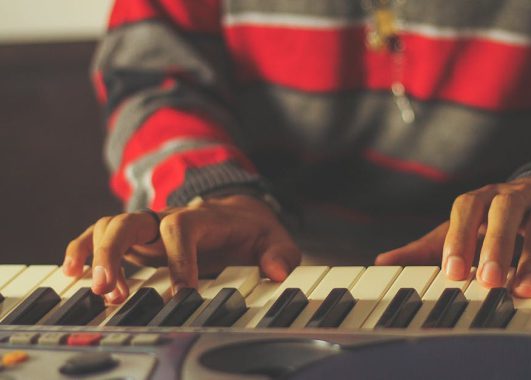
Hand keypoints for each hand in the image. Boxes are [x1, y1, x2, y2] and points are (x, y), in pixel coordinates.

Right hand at [63, 195, 300, 302]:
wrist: (238, 213)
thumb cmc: (252, 230)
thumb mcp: (275, 238)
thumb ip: (280, 254)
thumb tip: (278, 273)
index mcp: (204, 217)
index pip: (182, 226)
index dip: (178, 257)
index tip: (183, 292)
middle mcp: (169, 217)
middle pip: (132, 220)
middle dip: (116, 253)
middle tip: (112, 290)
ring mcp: (150, 227)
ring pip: (111, 226)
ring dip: (98, 256)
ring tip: (100, 291)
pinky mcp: (137, 239)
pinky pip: (100, 236)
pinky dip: (83, 250)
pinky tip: (72, 273)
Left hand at [375, 176, 530, 297]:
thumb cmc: (495, 218)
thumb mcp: (463, 229)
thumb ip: (428, 246)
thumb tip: (382, 261)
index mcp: (480, 199)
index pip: (465, 210)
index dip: (459, 238)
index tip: (453, 272)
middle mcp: (511, 194)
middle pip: (502, 212)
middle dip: (496, 246)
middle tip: (489, 281)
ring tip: (528, 287)